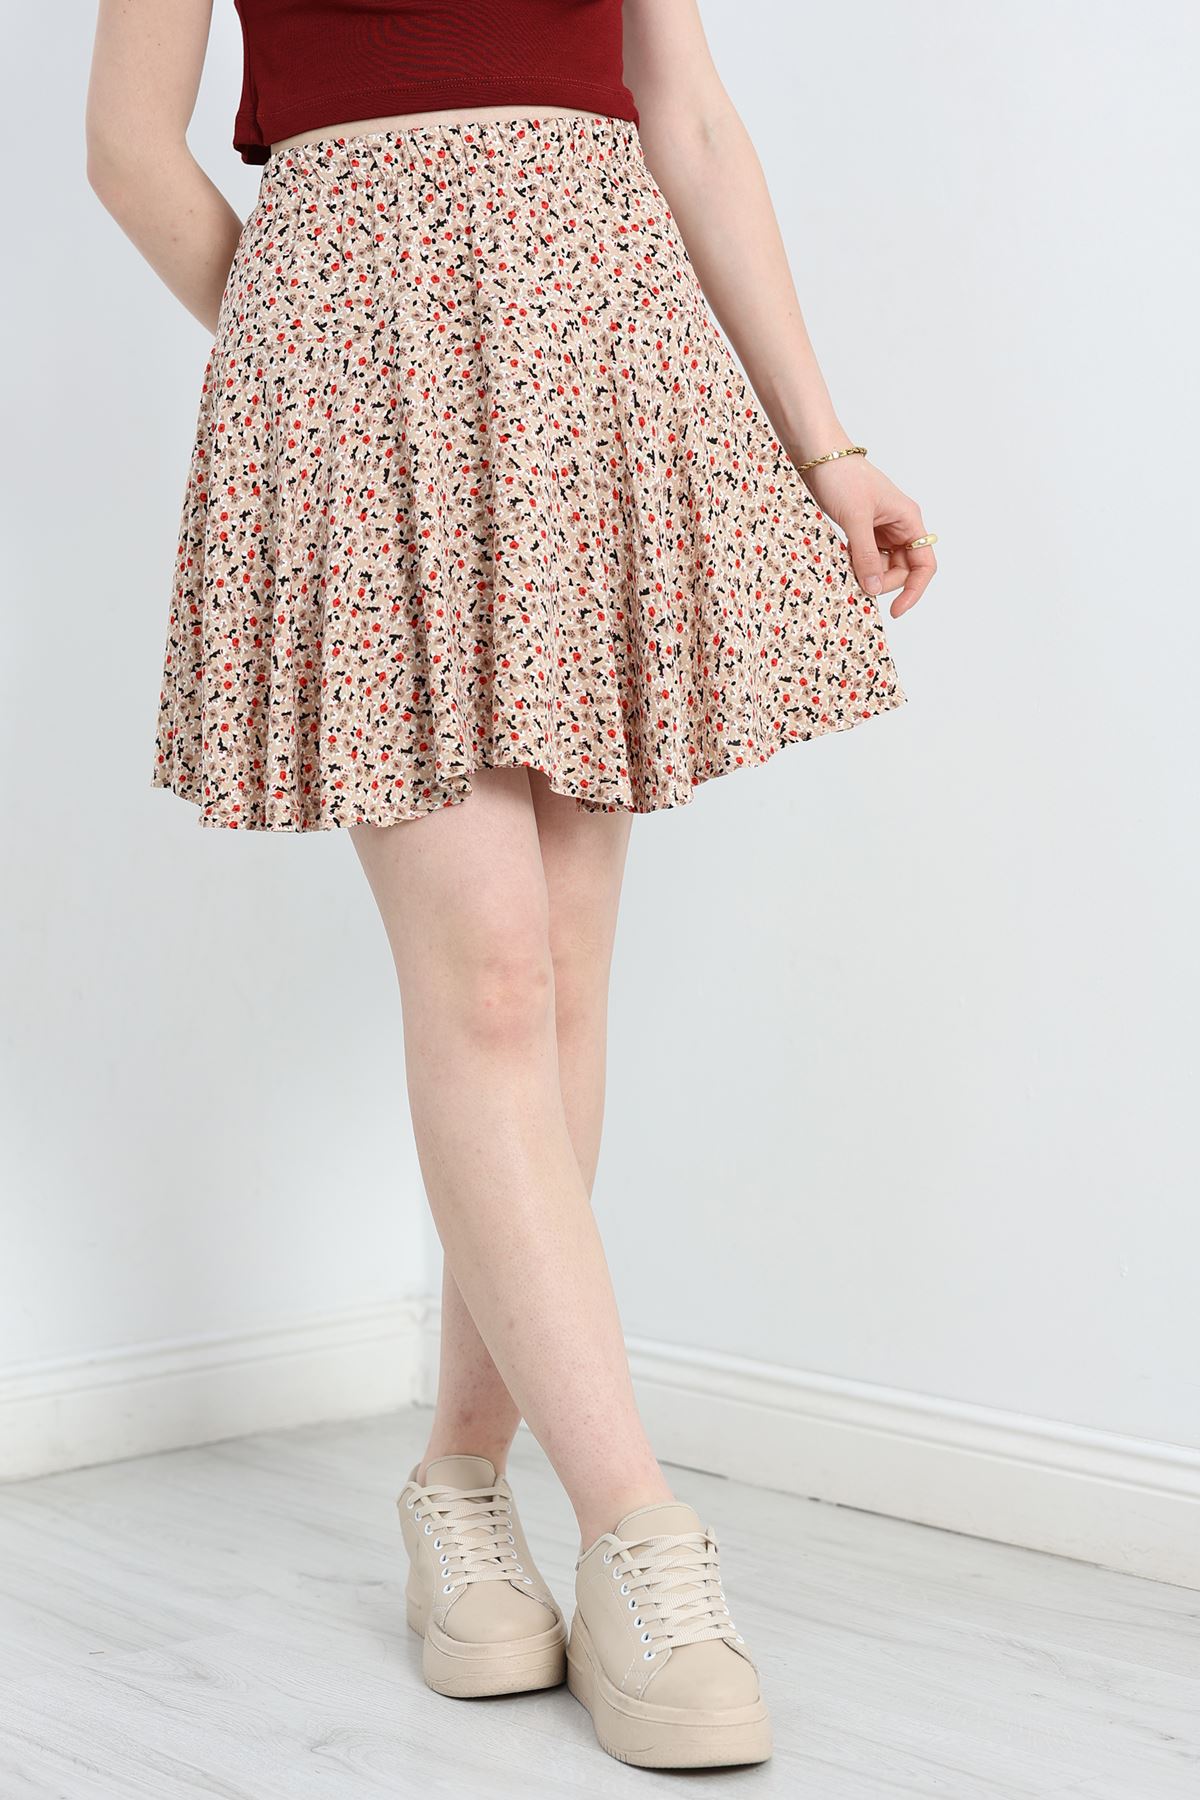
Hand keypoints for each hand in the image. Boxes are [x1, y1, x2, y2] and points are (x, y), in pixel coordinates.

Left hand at [794, 453, 935, 619]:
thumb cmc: (843, 477)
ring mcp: (881, 529)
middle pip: (902, 569)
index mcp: (908, 520)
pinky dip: (857, 564)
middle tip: (859, 584)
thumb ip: (866, 556)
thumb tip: (874, 589)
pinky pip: (866, 557)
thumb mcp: (856, 519)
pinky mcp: (863, 530)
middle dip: (883, 582)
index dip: (914, 590)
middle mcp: (899, 526)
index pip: (924, 564)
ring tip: (847, 570)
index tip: (896, 610)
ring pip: (882, 566)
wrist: (818, 457)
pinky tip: (843, 562)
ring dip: (868, 574)